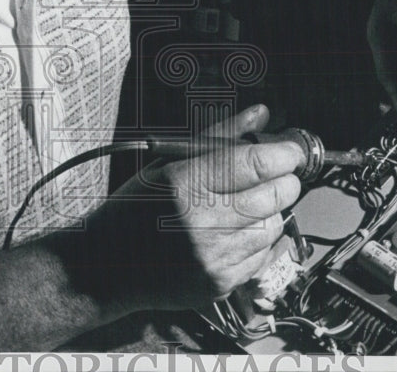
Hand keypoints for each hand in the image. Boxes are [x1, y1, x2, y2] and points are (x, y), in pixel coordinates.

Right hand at [79, 104, 302, 312]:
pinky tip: (236, 230)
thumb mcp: (168, 162)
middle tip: (273, 174)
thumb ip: (219, 137)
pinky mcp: (220, 283)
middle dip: (283, 180)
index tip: (291, 149)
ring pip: (274, 225)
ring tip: (244, 204)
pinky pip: (263, 255)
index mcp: (184, 183)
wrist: (105, 266)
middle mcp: (200, 222)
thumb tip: (261, 114)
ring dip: (270, 211)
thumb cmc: (135, 208)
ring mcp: (212, 257)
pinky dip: (259, 239)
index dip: (284, 153)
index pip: (255, 163)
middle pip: (274, 195)